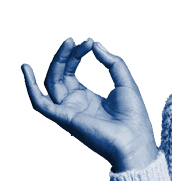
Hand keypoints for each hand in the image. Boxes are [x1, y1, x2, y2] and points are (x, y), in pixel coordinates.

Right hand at [22, 37, 158, 171]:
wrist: (135, 139)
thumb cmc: (133, 116)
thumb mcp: (125, 83)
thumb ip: (113, 63)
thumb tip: (95, 44)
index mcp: (87, 98)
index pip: (71, 72)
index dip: (77, 54)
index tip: (89, 41)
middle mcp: (74, 104)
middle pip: (59, 75)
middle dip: (67, 56)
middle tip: (76, 41)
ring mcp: (68, 111)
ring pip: (51, 83)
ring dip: (57, 62)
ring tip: (68, 44)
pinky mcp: (65, 118)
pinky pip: (40, 103)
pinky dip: (30, 87)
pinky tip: (27, 69)